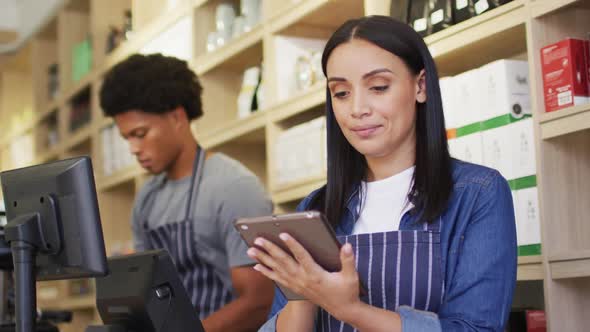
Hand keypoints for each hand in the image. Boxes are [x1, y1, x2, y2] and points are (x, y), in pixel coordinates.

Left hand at [247, 233, 361, 321]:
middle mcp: (303, 279)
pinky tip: (257, 265)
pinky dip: (267, 272)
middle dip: (270, 249)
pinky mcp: (295, 287)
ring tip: (251, 250)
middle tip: (258, 239)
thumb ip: (348, 260)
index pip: (302, 257)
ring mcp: (297, 284)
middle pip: (284, 262)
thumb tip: (347, 245)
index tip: (283, 234)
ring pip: (277, 269)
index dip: (293, 245)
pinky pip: (278, 279)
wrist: (342, 309)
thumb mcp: (351, 276)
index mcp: (316, 274)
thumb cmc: (346, 291)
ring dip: (263, 259)